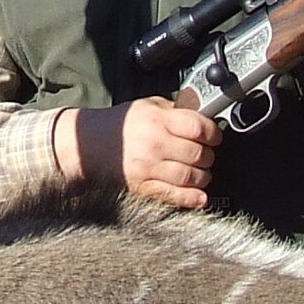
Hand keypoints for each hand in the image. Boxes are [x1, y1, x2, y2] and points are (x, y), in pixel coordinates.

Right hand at [55, 97, 223, 208]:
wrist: (88, 144)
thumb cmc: (119, 125)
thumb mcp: (147, 105)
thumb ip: (175, 110)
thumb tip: (201, 117)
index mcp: (157, 120)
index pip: (198, 128)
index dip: (213, 134)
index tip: (214, 137)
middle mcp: (155, 143)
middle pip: (198, 154)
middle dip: (208, 156)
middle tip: (206, 155)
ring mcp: (148, 167)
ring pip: (190, 176)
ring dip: (203, 177)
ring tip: (201, 173)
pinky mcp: (142, 186)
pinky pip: (173, 195)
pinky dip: (191, 198)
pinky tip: (200, 196)